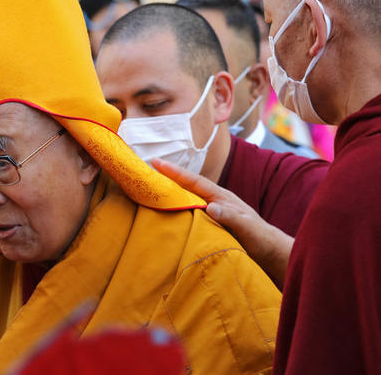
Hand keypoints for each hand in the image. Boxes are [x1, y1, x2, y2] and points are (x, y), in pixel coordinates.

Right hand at [151, 158, 292, 285]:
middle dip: (167, 176)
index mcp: (221, 197)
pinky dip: (175, 207)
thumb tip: (211, 206)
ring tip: (149, 187)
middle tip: (145, 169)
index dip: (175, 172)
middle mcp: (214, 201)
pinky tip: (164, 211)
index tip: (155, 162)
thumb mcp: (248, 228)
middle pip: (186, 185)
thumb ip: (231, 217)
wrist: (271, 253)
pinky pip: (188, 211)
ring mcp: (212, 212)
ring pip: (186, 197)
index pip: (194, 181)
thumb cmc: (262, 240)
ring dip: (169, 191)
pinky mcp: (210, 223)